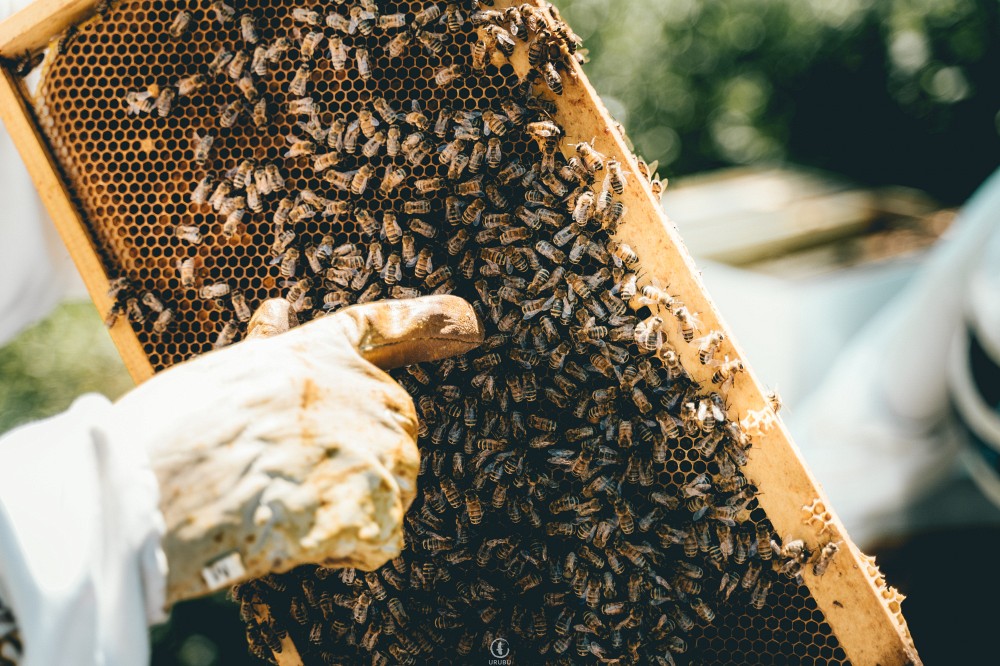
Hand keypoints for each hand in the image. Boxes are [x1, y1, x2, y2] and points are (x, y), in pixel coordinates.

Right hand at [108, 295, 482, 606]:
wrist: (156, 487)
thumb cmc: (172, 432)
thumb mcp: (221, 373)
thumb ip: (267, 353)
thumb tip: (278, 309)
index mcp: (320, 353)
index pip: (382, 327)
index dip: (426, 320)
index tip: (465, 319)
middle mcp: (363, 393)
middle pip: (397, 428)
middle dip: (362, 459)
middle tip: (298, 482)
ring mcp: (378, 451)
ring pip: (393, 487)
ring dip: (353, 508)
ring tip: (287, 511)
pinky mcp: (379, 510)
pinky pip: (381, 540)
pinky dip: (347, 552)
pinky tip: (301, 543)